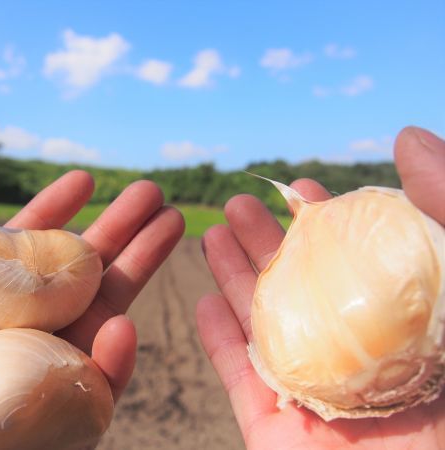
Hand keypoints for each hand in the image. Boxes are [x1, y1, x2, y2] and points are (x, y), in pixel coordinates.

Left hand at [0, 170, 183, 448]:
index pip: (22, 256)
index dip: (55, 214)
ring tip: (173, 221)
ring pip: (106, 315)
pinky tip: (123, 328)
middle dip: (116, 230)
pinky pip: (102, 389)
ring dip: (142, 267)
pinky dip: (118, 360)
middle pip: (77, 276)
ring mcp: (47, 382)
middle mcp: (17, 344)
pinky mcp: (67, 427)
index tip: (85, 180)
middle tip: (151, 193)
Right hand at [197, 127, 444, 449]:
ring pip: (264, 328)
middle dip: (265, 242)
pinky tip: (202, 301)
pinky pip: (241, 382)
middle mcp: (357, 357)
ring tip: (210, 234)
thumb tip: (410, 138)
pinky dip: (219, 342)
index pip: (355, 264)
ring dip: (233, 279)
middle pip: (300, 290)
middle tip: (239, 202)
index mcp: (405, 327)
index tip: (300, 187)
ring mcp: (315, 396)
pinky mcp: (277, 433)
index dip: (324, 222)